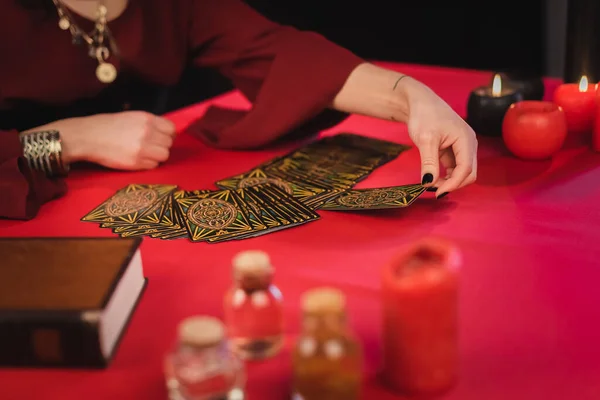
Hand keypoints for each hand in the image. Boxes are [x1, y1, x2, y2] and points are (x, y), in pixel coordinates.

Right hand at [31, 111, 175, 169]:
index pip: (171, 129)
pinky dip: (148, 164)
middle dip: (162, 146)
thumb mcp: (130, 117)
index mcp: (146, 119)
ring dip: (157, 156)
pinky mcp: (136, 162)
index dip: (168, 134)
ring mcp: (142, 148)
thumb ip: (149, 123)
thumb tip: (164, 132)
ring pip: (164, 155)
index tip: (162, 138)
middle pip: (169, 143)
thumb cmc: (106, 126)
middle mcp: (147, 132)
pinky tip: (137, 159)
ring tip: (145, 154)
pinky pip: (153, 165)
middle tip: (151, 147)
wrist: (87, 137)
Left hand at [404, 80, 477, 196]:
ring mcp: (463, 147)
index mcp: (466, 139)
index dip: (453, 184)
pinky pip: (455, 167)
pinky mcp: (454, 149)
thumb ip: (429, 162)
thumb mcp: (425, 140)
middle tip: (433, 189)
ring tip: (431, 183)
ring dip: (450, 181)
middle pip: (469, 173)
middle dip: (453, 184)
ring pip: (463, 172)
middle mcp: (469, 144)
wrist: (418, 102)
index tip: (437, 193)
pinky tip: (433, 177)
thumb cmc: (424, 115)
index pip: (466, 169)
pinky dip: (446, 175)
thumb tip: (429, 182)